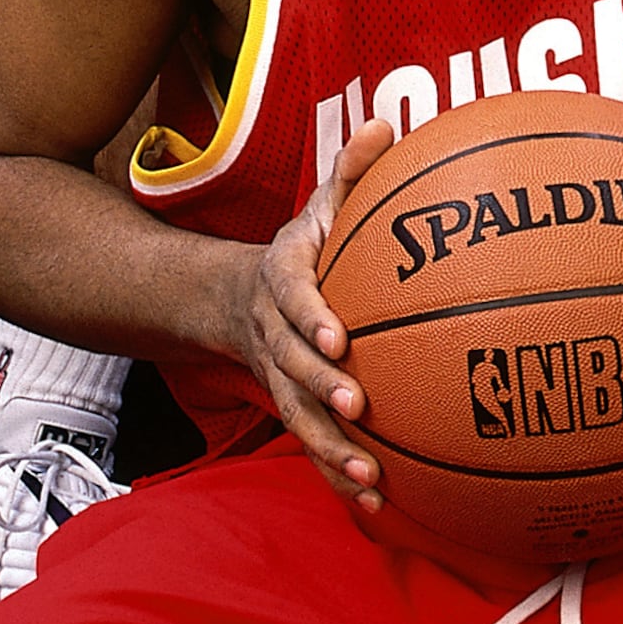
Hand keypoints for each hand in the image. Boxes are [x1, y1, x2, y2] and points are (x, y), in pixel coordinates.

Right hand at [223, 114, 392, 507]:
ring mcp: (278, 376)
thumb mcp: (319, 205)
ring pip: (298, 416)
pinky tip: (373, 502)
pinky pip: (311, 443)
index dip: (312, 317)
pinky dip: (337, 472)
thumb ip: (352, 172)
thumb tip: (386, 121)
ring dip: (330, 448)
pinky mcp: (290, 407)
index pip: (293, 296)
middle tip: (357, 409)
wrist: (235, 298)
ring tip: (368, 476)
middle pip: (291, 365)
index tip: (340, 336)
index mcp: (281, 279)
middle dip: (320, 390)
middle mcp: (274, 333)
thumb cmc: (304, 249)